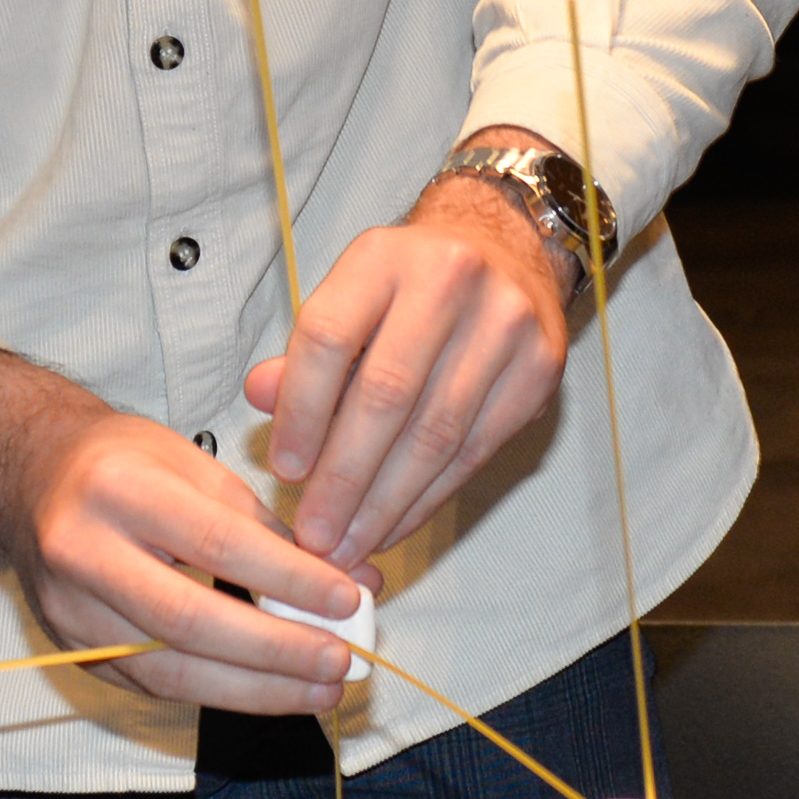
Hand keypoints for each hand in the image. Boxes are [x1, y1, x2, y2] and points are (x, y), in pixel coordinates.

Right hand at [0, 346, 363, 713]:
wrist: (26, 477)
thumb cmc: (121, 461)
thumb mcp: (192, 463)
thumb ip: (267, 524)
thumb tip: (351, 580)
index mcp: (116, 488)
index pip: (215, 543)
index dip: (287, 577)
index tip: (348, 599)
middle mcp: (81, 553)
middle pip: (188, 621)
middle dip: (276, 650)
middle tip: (342, 662)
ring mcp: (69, 612)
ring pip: (171, 671)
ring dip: (257, 690)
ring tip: (323, 691)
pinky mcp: (74, 651)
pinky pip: (157, 685)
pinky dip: (222, 692)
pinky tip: (272, 691)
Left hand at [240, 160, 572, 570]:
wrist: (507, 253)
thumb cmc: (410, 288)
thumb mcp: (350, 298)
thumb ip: (304, 353)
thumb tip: (260, 397)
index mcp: (384, 256)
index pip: (328, 337)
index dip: (301, 411)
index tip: (284, 471)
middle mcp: (450, 280)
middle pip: (385, 395)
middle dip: (344, 478)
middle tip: (314, 535)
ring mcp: (505, 324)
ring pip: (434, 434)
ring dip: (385, 503)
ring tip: (349, 545)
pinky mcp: (539, 369)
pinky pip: (474, 451)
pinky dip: (428, 499)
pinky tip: (394, 525)